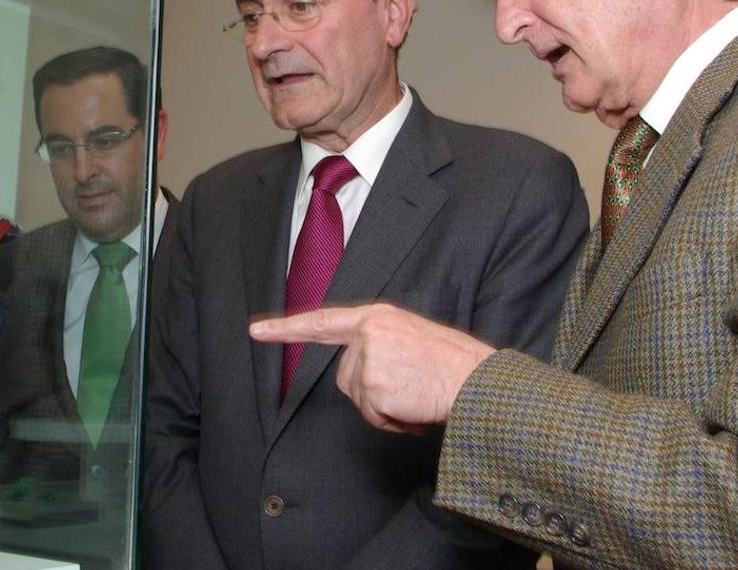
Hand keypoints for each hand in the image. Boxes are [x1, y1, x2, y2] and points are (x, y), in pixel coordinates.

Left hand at [249, 302, 493, 432]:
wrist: (481, 383)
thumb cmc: (454, 364)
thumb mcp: (411, 336)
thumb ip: (379, 342)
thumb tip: (358, 368)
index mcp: (376, 316)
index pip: (322, 321)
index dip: (286, 328)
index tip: (256, 331)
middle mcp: (368, 332)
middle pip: (345, 375)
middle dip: (373, 390)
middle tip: (410, 386)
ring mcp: (369, 359)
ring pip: (357, 398)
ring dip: (385, 408)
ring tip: (417, 395)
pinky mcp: (373, 386)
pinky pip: (372, 416)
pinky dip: (394, 422)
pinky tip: (416, 408)